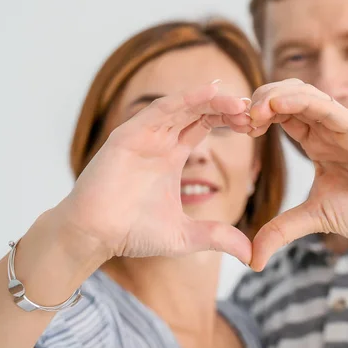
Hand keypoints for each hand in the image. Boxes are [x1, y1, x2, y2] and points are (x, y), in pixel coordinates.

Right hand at [54, 82, 253, 263]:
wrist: (94, 236)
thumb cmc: (132, 233)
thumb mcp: (185, 235)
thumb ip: (217, 237)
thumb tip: (250, 254)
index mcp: (171, 155)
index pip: (203, 125)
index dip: (227, 120)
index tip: (253, 124)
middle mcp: (158, 140)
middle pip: (197, 112)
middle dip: (224, 107)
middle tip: (251, 109)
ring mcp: (143, 135)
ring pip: (182, 107)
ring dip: (210, 100)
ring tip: (237, 100)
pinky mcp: (127, 135)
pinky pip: (159, 111)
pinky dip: (184, 100)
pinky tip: (208, 92)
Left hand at [247, 79, 347, 269]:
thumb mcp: (315, 218)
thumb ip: (281, 231)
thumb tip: (251, 259)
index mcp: (316, 142)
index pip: (279, 115)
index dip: (255, 116)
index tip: (235, 128)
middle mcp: (326, 128)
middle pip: (285, 96)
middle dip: (257, 101)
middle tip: (237, 119)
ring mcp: (342, 125)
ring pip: (302, 93)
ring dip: (271, 96)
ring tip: (251, 114)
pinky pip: (324, 105)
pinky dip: (298, 100)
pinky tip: (274, 105)